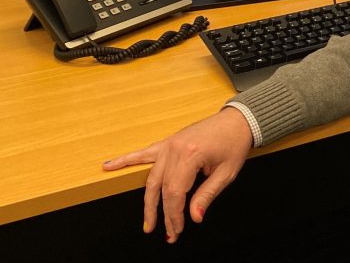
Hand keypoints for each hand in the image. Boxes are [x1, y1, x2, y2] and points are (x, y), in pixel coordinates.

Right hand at [103, 106, 252, 242]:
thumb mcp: (226, 173)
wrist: (237, 120)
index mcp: (191, 155)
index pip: (175, 193)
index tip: (177, 229)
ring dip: (148, 201)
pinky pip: (144, 153)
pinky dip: (126, 160)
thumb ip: (207, 195)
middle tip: (165, 232)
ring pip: (151, 178)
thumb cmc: (234, 144)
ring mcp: (170, 144)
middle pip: (162, 189)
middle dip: (162, 214)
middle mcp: (176, 149)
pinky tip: (108, 165)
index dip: (174, 215)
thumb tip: (194, 217)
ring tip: (147, 222)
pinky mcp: (168, 142)